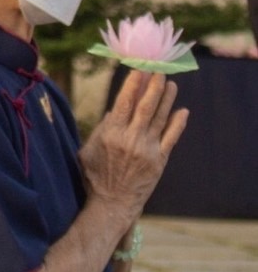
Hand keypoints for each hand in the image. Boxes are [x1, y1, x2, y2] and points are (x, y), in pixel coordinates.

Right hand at [78, 69, 187, 229]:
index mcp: (111, 134)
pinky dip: (178, 124)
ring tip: (171, 83)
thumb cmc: (95, 175)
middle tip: (159, 71)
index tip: (139, 70)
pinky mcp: (160, 160)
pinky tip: (182, 111)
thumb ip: (102, 128)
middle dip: (153, 87)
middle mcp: (130, 139)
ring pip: (160, 119)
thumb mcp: (88, 149)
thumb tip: (114, 110)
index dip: (133, 85)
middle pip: (145, 107)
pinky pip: (172, 138)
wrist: (112, 202)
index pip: (124, 103)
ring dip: (166, 100)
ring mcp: (147, 150)